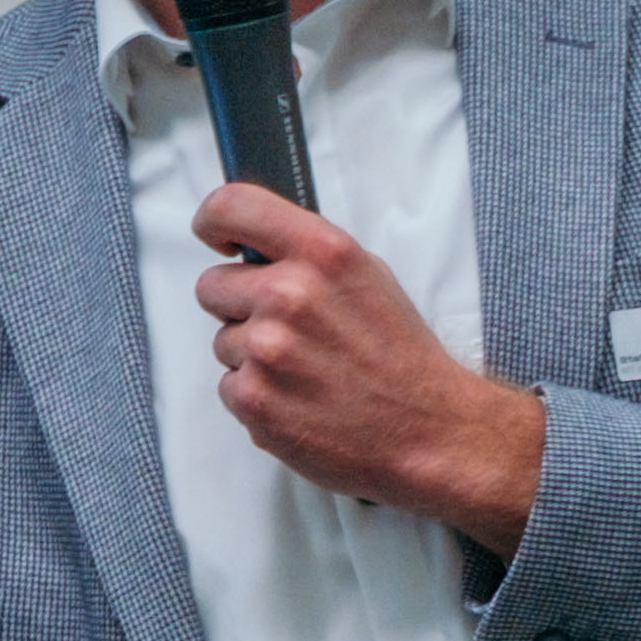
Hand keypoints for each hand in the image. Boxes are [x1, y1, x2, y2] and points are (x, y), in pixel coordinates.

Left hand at [190, 185, 547, 544]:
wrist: (428, 432)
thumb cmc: (401, 359)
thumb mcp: (368, 278)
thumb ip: (309, 257)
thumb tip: (259, 250)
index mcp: (322, 253)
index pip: (233, 209)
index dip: (213, 222)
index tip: (215, 238)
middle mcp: (289, 295)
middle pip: (212, 286)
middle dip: (238, 306)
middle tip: (283, 330)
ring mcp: (267, 350)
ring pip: (222, 342)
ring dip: (252, 357)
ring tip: (305, 372)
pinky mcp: (254, 399)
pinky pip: (229, 387)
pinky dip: (257, 397)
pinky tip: (299, 400)